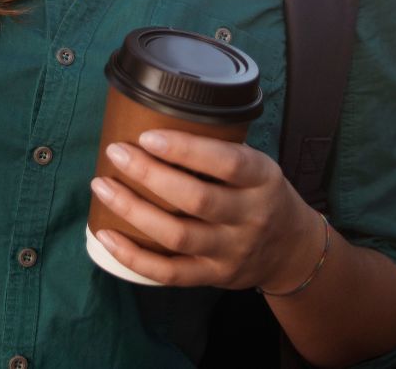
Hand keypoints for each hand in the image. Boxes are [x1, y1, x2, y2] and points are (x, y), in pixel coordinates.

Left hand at [89, 130, 323, 290]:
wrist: (292, 250)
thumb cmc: (261, 194)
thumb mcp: (257, 166)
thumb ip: (219, 151)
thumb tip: (154, 119)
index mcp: (262, 180)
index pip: (228, 163)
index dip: (186, 149)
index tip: (148, 135)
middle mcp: (249, 217)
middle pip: (197, 199)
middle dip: (150, 175)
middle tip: (116, 152)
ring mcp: (232, 251)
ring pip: (178, 236)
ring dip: (134, 211)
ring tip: (102, 186)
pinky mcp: (214, 276)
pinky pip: (169, 272)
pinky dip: (134, 256)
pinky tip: (106, 235)